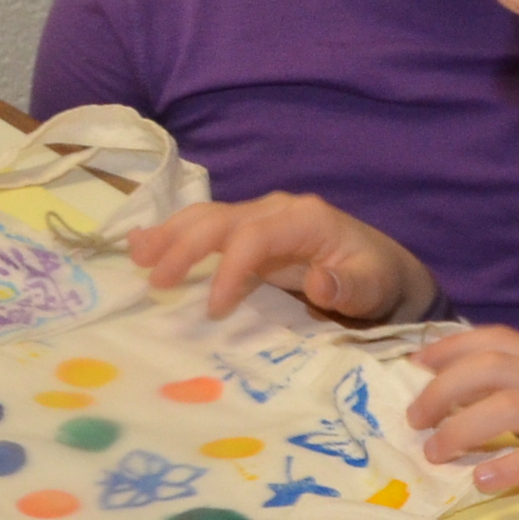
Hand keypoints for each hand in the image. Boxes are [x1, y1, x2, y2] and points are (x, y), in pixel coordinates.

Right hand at [129, 193, 438, 321]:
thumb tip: (318, 282)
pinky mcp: (248, 231)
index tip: (213, 309)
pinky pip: (206, 227)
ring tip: (135, 256)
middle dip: (184, 246)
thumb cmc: (378, 278)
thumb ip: (350, 287)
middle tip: (155, 281)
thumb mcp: (375, 286)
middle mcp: (276, 210)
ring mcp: (259, 217)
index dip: (229, 270)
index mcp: (305, 219)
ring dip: (168, 235)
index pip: (253, 236)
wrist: (383, 268)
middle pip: (219, 220)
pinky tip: (141, 243)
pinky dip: (173, 234)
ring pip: (205, 217)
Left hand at [403, 325, 518, 513]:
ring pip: (509, 406)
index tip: (415, 367)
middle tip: (414, 422)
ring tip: (435, 453)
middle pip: (490, 368)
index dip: (450, 349)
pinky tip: (483, 481)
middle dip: (441, 391)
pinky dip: (511, 466)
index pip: (497, 340)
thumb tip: (483, 405)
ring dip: (462, 429)